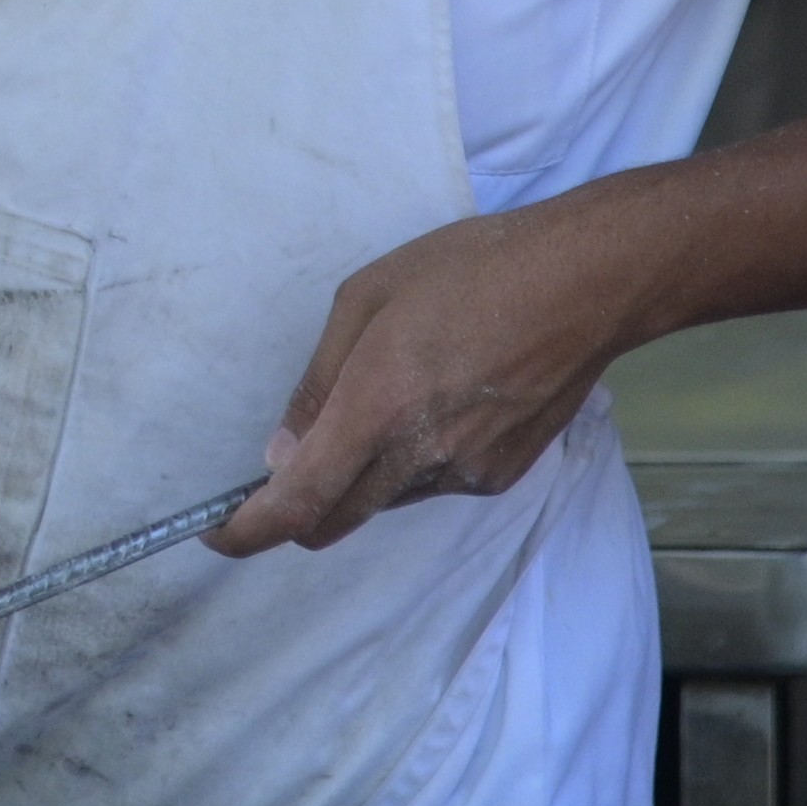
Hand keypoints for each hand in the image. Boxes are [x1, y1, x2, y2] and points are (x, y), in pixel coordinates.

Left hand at [211, 201, 660, 557]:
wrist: (589, 284)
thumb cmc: (470, 271)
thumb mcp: (367, 300)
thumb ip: (319, 383)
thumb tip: (281, 454)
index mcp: (378, 409)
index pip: (301, 502)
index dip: (250, 531)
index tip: (217, 534)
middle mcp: (421, 457)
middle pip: (336, 519)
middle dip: (298, 507)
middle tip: (284, 463)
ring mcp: (467, 473)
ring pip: (385, 499)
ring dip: (362, 473)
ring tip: (392, 393)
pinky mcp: (502, 477)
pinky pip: (432, 485)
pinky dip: (411, 461)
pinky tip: (438, 400)